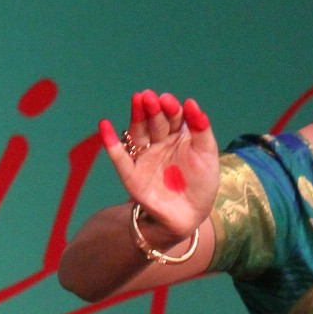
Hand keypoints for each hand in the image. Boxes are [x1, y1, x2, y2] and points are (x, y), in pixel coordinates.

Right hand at [98, 90, 219, 237]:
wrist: (190, 216)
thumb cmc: (201, 184)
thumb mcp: (207, 154)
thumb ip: (201, 129)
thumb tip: (192, 102)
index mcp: (178, 136)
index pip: (173, 116)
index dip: (171, 108)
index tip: (169, 101)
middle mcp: (159, 143)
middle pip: (154, 122)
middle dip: (153, 109)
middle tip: (150, 97)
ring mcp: (145, 158)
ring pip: (138, 134)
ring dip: (137, 117)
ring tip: (137, 101)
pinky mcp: (132, 175)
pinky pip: (120, 158)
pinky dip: (111, 143)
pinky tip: (105, 126)